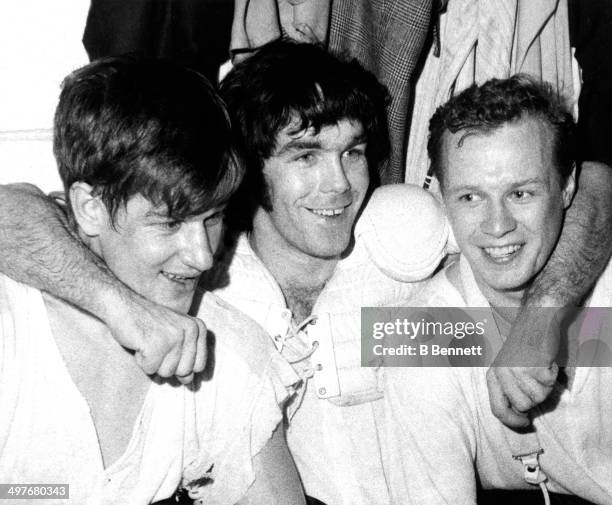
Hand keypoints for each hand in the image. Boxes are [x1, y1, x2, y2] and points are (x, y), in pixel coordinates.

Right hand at [104, 289, 207, 383]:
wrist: (123, 305)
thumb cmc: (148, 323)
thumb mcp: (175, 334)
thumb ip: (186, 356)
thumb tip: (189, 382)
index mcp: (198, 328)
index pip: (199, 366)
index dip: (182, 366)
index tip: (169, 352)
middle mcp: (190, 331)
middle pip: (184, 372)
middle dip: (166, 365)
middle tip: (156, 346)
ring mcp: (174, 337)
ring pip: (166, 372)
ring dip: (152, 362)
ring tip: (148, 342)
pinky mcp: (157, 345)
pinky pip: (150, 369)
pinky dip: (141, 361)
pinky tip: (140, 343)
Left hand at [487, 307, 559, 427]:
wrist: (534, 322)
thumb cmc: (523, 348)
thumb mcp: (506, 368)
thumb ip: (508, 390)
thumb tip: (518, 416)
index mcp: (493, 376)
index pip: (497, 409)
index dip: (512, 421)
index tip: (525, 423)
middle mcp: (502, 374)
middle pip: (523, 406)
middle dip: (535, 397)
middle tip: (536, 379)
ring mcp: (518, 370)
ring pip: (538, 398)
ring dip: (545, 386)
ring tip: (540, 368)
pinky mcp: (534, 366)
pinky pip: (549, 384)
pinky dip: (552, 375)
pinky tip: (546, 362)